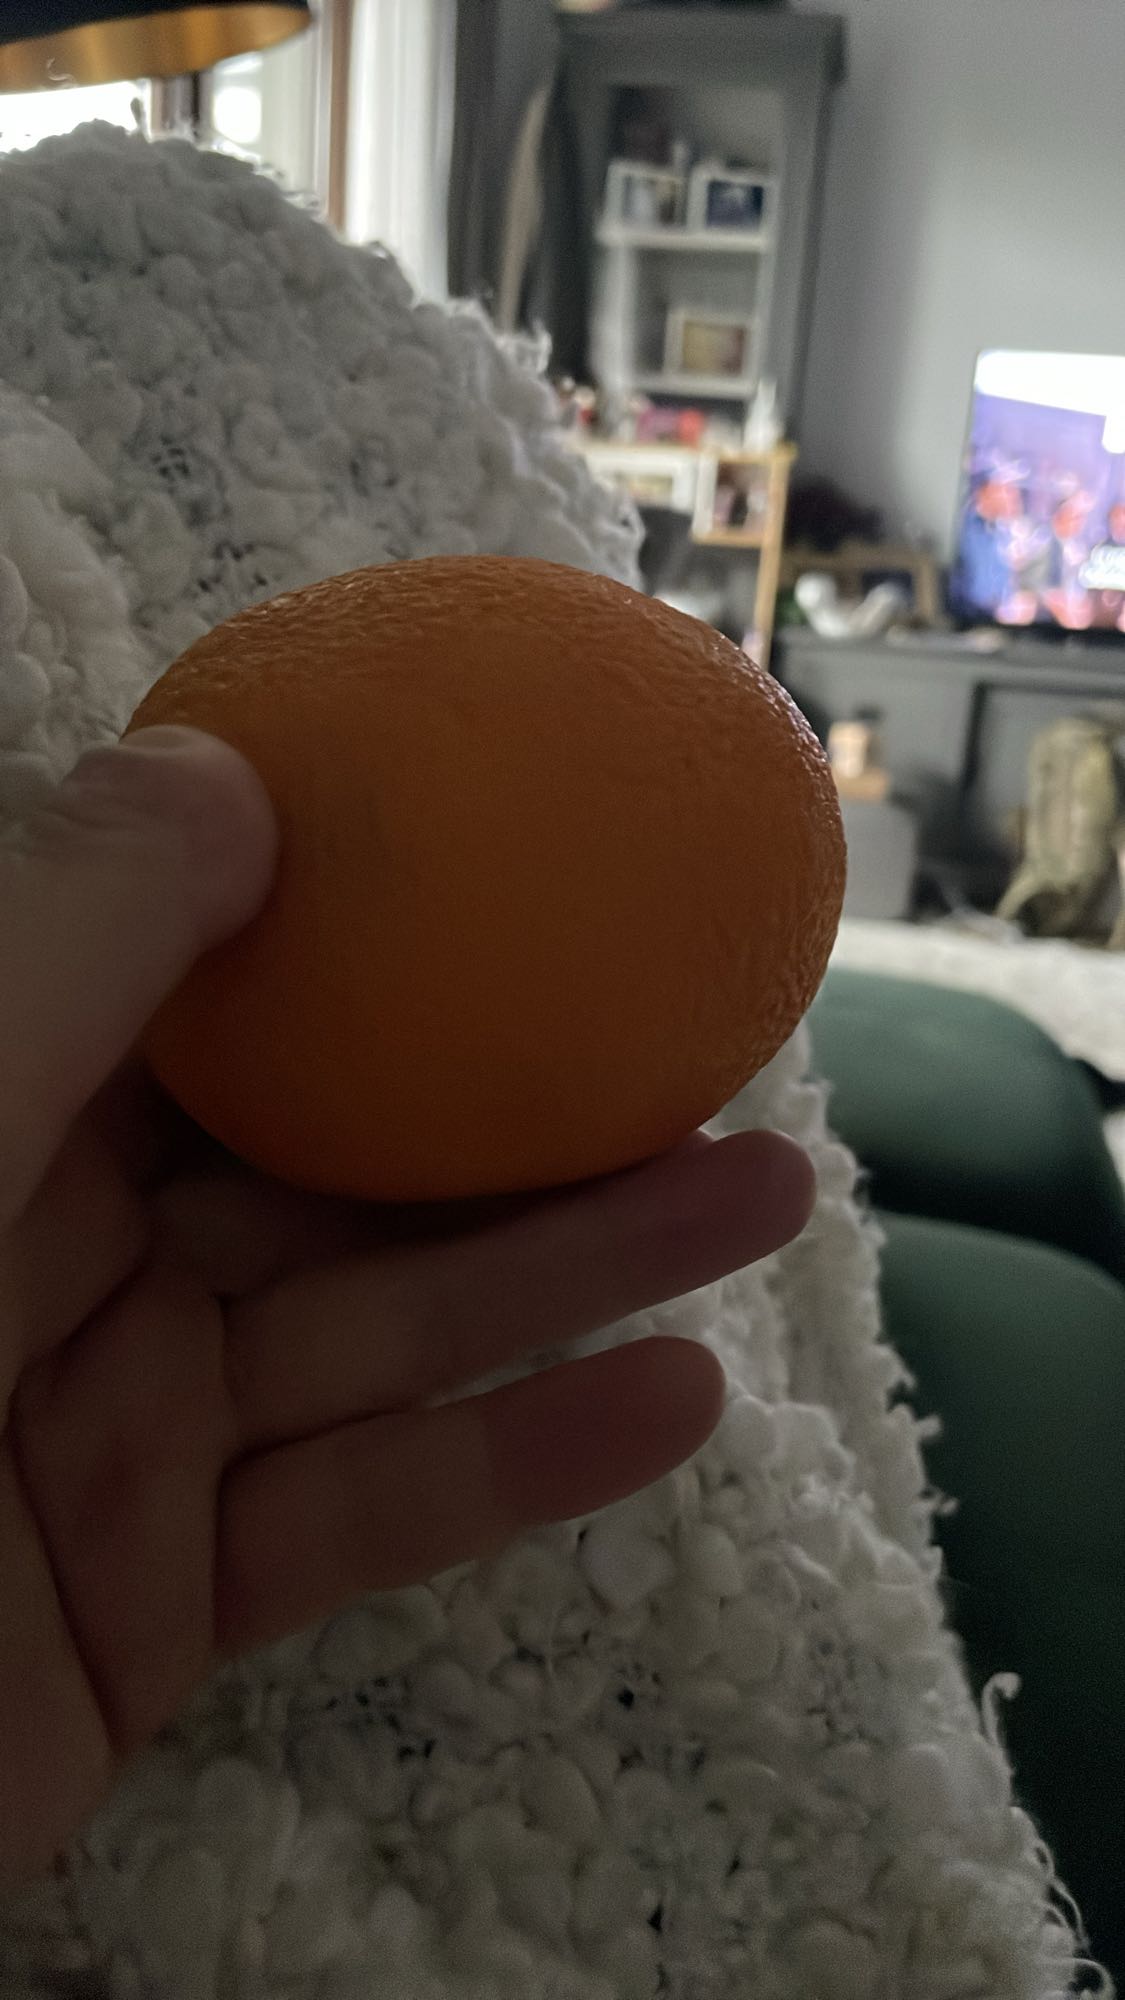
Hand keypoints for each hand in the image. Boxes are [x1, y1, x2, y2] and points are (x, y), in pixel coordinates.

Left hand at [0, 728, 813, 1882]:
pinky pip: (367, 1514)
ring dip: (582, 1265)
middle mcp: (71, 1260)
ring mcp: (127, 1434)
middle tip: (708, 1042)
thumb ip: (69, 941)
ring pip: (387, 1327)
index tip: (516, 872)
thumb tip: (221, 768)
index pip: (209, 995)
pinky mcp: (168, 1600)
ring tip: (767, 1191)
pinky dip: (519, 1465)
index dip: (361, 927)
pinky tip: (674, 1403)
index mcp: (5, 1115)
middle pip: (343, 1165)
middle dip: (529, 1109)